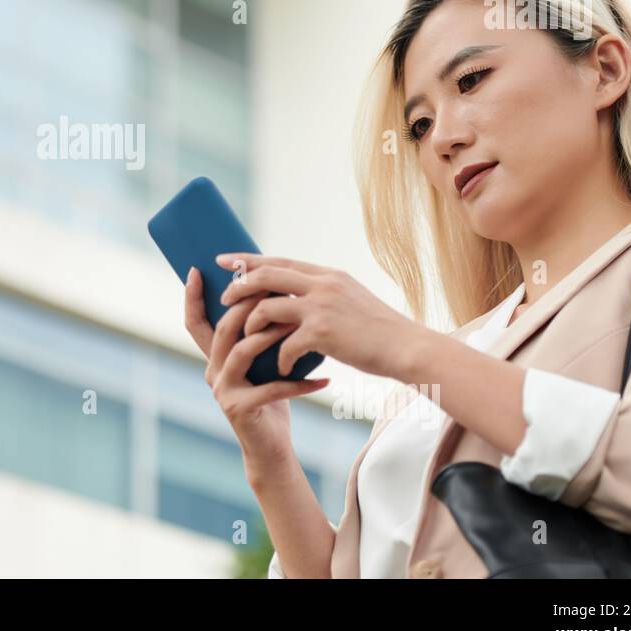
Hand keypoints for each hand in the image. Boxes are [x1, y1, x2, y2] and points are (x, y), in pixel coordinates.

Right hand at [182, 267, 330, 466]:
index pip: (195, 322)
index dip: (192, 296)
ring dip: (272, 334)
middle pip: (223, 328)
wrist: (271, 447)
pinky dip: (299, 382)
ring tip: (299, 324)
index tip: (197, 269)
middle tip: (271, 288)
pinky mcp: (239, 408)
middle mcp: (212, 371)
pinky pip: (271, 387)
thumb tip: (275, 291)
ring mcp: (223, 390)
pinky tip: (324, 378)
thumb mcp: (260, 362)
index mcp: (214, 357)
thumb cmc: (270, 396)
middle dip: (246, 305)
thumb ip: (255, 335)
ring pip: (243, 350)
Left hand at [216, 254, 421, 379]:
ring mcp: (321, 307)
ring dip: (252, 324)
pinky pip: (285, 344)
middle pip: (266, 275)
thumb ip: (323, 292)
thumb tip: (296, 294)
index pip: (279, 261)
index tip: (225, 260)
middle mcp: (322, 285)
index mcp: (327, 275)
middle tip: (224, 299)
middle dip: (239, 287)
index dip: (249, 260)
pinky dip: (280, 360)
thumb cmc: (379, 330)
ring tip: (248, 339)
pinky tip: (283, 370)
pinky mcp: (322, 333)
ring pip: (267, 307)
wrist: (406, 348)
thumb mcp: (351, 299)